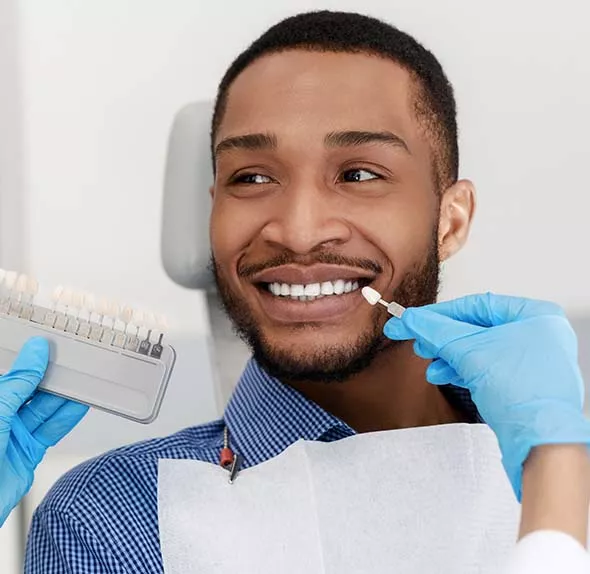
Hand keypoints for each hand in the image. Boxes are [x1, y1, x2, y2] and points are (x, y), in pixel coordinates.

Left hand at [0, 337, 87, 525]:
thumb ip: (20, 382)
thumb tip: (34, 352)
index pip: (12, 374)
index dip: (30, 360)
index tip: (50, 344)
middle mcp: (0, 417)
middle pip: (30, 390)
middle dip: (51, 377)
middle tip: (72, 361)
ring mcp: (13, 435)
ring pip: (44, 409)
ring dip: (64, 396)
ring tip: (83, 379)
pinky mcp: (29, 453)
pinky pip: (52, 430)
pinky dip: (68, 417)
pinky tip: (80, 403)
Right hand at [383, 293, 589, 499]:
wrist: (542, 444)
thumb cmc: (525, 394)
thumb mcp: (470, 352)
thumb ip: (436, 331)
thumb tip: (413, 319)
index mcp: (535, 315)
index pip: (476, 305)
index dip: (440, 313)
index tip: (415, 319)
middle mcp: (537, 335)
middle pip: (476, 327)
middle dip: (442, 337)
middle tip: (417, 340)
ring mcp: (531, 361)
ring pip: (478, 350)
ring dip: (448, 356)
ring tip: (428, 361)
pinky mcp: (522, 384)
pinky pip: (486, 368)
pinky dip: (462, 370)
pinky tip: (443, 374)